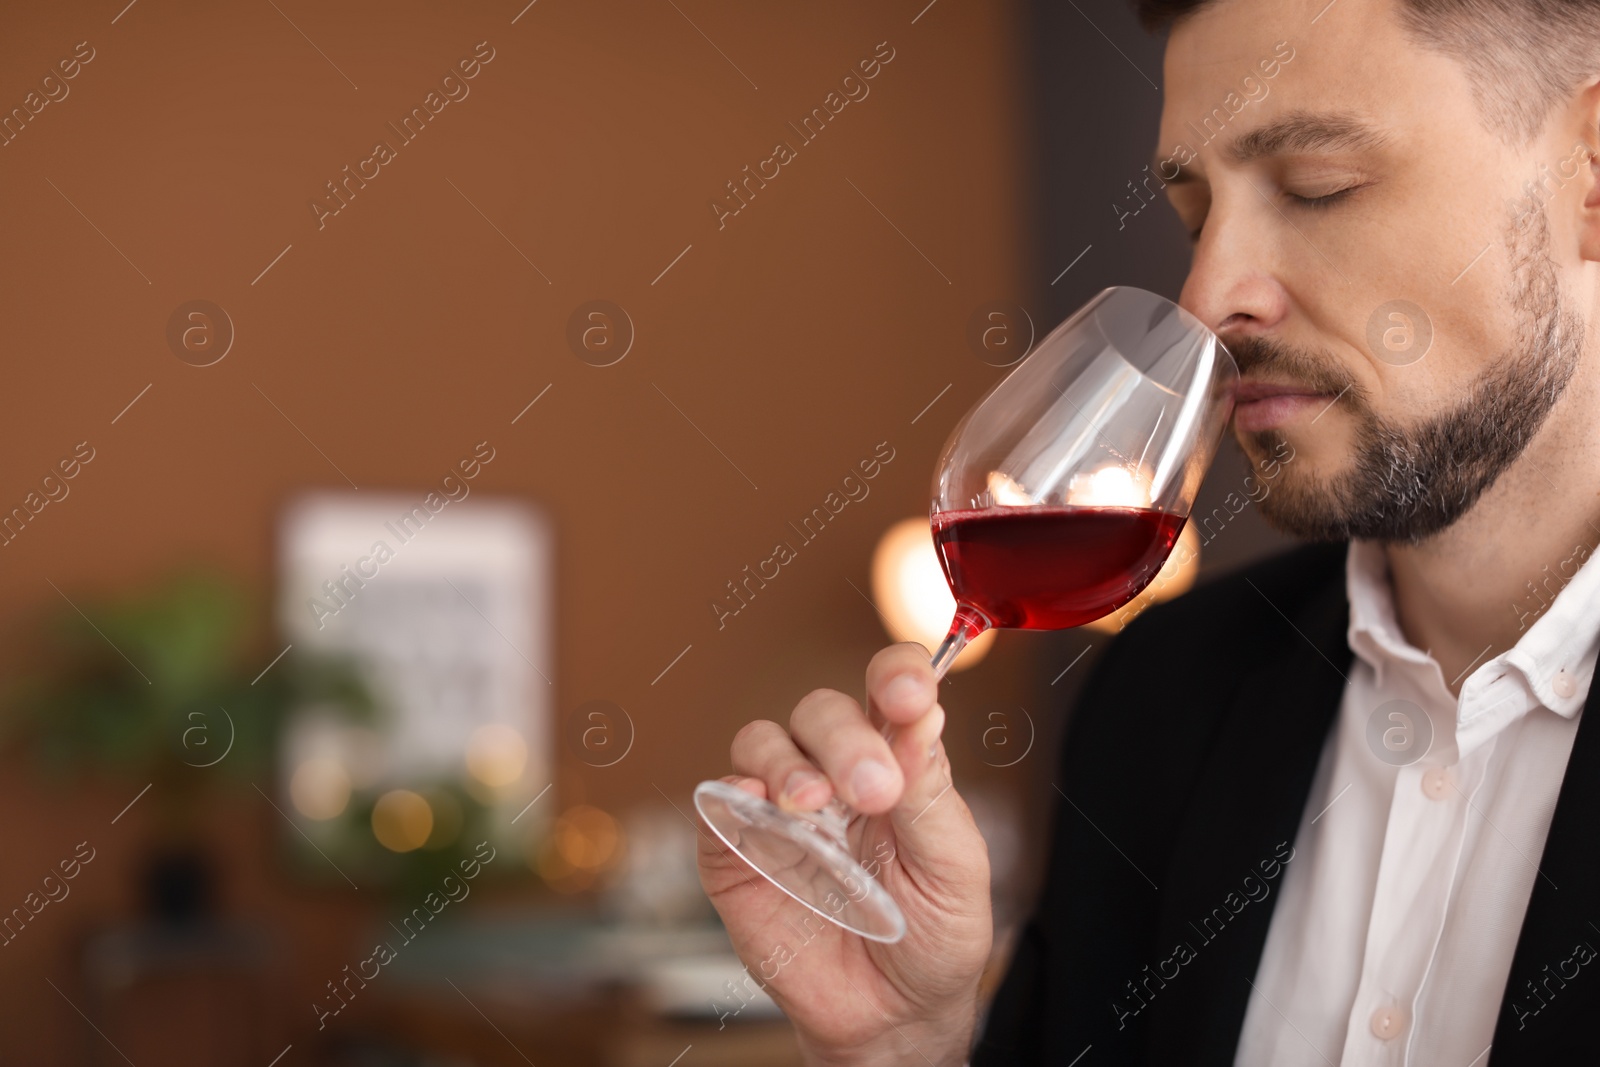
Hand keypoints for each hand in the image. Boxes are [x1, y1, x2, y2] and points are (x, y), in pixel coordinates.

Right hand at [697, 643, 992, 1065]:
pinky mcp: (736, 850)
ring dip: (786, 762)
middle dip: (843, 738)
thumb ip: (930, 793)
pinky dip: (732, 794)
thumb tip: (922, 718)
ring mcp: (781, 809)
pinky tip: (760, 808)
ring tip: (812, 805)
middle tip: (871, 789)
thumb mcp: (953, 868)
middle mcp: (834, 772)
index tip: (908, 693)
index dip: (896, 675)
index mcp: (896, 762)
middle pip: (821, 713)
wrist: (892, 1018)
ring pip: (762, 742)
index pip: (889, 691)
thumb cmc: (932, 935)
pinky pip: (718, 802)